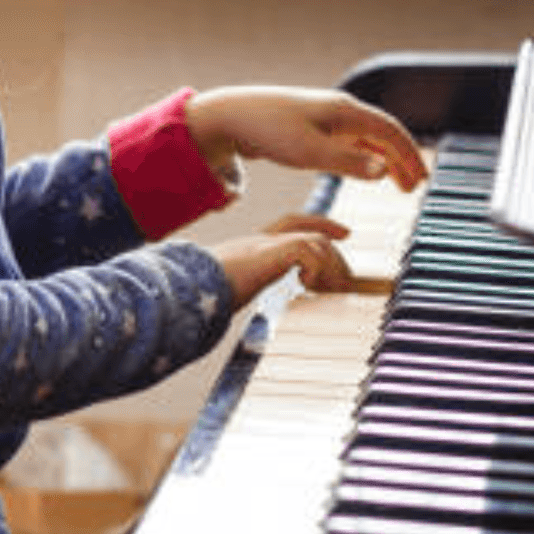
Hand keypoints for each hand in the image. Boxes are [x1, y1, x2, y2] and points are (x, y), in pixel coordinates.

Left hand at [184, 86, 424, 190]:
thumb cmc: (268, 131)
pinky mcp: (313, 127)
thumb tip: (385, 170)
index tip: (422, 180)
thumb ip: (348, 162)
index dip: (409, 155)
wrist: (231, 116)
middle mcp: (340, 110)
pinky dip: (366, 157)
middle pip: (383, 133)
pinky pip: (351, 141)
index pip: (390, 131)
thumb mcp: (309, 152)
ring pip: (367, 138)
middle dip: (402, 159)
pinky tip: (366, 171)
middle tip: (415, 187)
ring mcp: (326, 117)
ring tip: (398, 184)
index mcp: (344, 111)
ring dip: (386, 160)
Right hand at [207, 214, 353, 310]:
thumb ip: (236, 291)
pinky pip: (306, 250)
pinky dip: (314, 268)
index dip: (320, 224)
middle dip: (335, 254)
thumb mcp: (226, 291)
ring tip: (332, 290)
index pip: (292, 224)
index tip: (344, 233)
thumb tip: (232, 309)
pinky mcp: (267, 252)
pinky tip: (307, 285)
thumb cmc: (199, 295)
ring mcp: (263, 244)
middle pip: (310, 233)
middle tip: (347, 278)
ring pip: (313, 241)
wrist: (186, 290)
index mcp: (252, 247)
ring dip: (329, 266)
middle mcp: (259, 240)